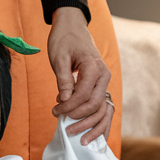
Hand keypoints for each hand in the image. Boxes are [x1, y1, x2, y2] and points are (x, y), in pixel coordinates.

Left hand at [48, 7, 113, 144]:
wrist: (73, 27)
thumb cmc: (64, 40)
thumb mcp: (59, 58)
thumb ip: (63, 80)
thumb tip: (64, 100)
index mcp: (94, 67)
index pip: (83, 95)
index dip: (69, 106)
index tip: (55, 110)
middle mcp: (104, 75)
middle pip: (95, 104)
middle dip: (78, 117)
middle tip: (61, 123)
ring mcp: (105, 81)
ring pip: (102, 108)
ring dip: (89, 123)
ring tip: (74, 132)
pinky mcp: (101, 85)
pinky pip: (101, 105)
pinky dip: (95, 119)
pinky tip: (87, 130)